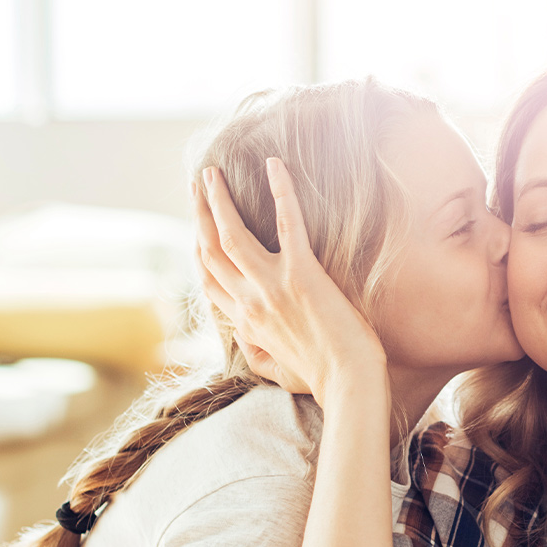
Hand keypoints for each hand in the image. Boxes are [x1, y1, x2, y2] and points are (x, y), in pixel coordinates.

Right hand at [194, 158, 387, 402]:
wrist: (350, 381)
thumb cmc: (322, 378)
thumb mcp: (275, 371)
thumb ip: (253, 353)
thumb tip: (241, 340)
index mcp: (244, 322)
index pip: (208, 280)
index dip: (197, 249)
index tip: (196, 226)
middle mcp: (249, 301)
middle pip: (209, 251)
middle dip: (198, 214)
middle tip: (196, 185)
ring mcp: (272, 286)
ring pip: (230, 234)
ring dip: (217, 200)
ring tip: (212, 172)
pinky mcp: (303, 274)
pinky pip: (288, 223)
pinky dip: (281, 191)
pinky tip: (276, 165)